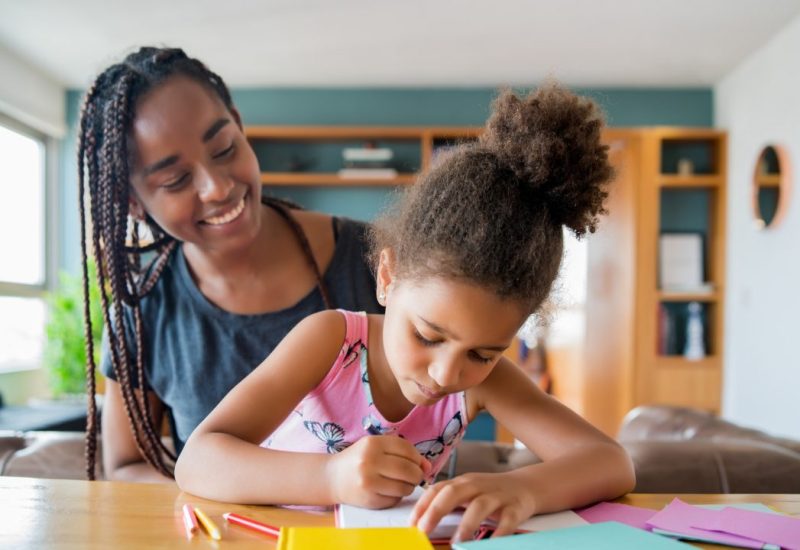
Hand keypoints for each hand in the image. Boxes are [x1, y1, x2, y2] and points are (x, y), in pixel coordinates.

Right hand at [327, 435, 430, 508]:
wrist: (332, 478)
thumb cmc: (359, 460)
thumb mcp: (377, 447)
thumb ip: (402, 452)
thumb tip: (428, 466)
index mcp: (373, 444)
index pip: (407, 449)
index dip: (417, 458)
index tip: (417, 463)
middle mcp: (369, 462)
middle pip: (408, 470)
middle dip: (417, 474)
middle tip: (414, 476)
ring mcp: (368, 482)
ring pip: (404, 487)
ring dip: (409, 487)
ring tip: (401, 483)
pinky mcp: (369, 500)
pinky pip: (395, 500)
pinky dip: (397, 496)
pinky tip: (388, 490)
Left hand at [410, 471, 536, 541]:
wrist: (526, 486)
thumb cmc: (490, 493)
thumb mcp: (468, 492)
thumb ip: (448, 503)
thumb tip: (421, 523)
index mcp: (463, 482)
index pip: (438, 489)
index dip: (422, 506)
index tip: (411, 524)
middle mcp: (478, 485)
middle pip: (453, 492)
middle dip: (436, 511)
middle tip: (423, 531)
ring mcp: (497, 496)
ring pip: (479, 506)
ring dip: (466, 525)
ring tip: (456, 543)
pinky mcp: (516, 508)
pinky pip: (507, 521)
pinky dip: (498, 534)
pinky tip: (489, 545)